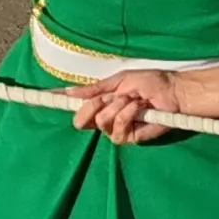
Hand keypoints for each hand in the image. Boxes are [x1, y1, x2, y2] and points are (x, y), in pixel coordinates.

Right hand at [70, 68, 185, 144]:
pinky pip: (118, 130)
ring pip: (100, 123)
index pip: (77, 108)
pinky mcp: (130, 138)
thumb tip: (69, 92)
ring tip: (133, 99)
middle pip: (81, 121)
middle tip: (110, 96)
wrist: (174, 91)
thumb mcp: (121, 80)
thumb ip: (96, 88)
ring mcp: (117, 130)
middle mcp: (106, 119)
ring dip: (117, 107)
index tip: (44, 95)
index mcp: (102, 104)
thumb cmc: (151, 82)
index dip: (60, 103)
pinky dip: (127, 115)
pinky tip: (138, 107)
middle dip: (93, 105)